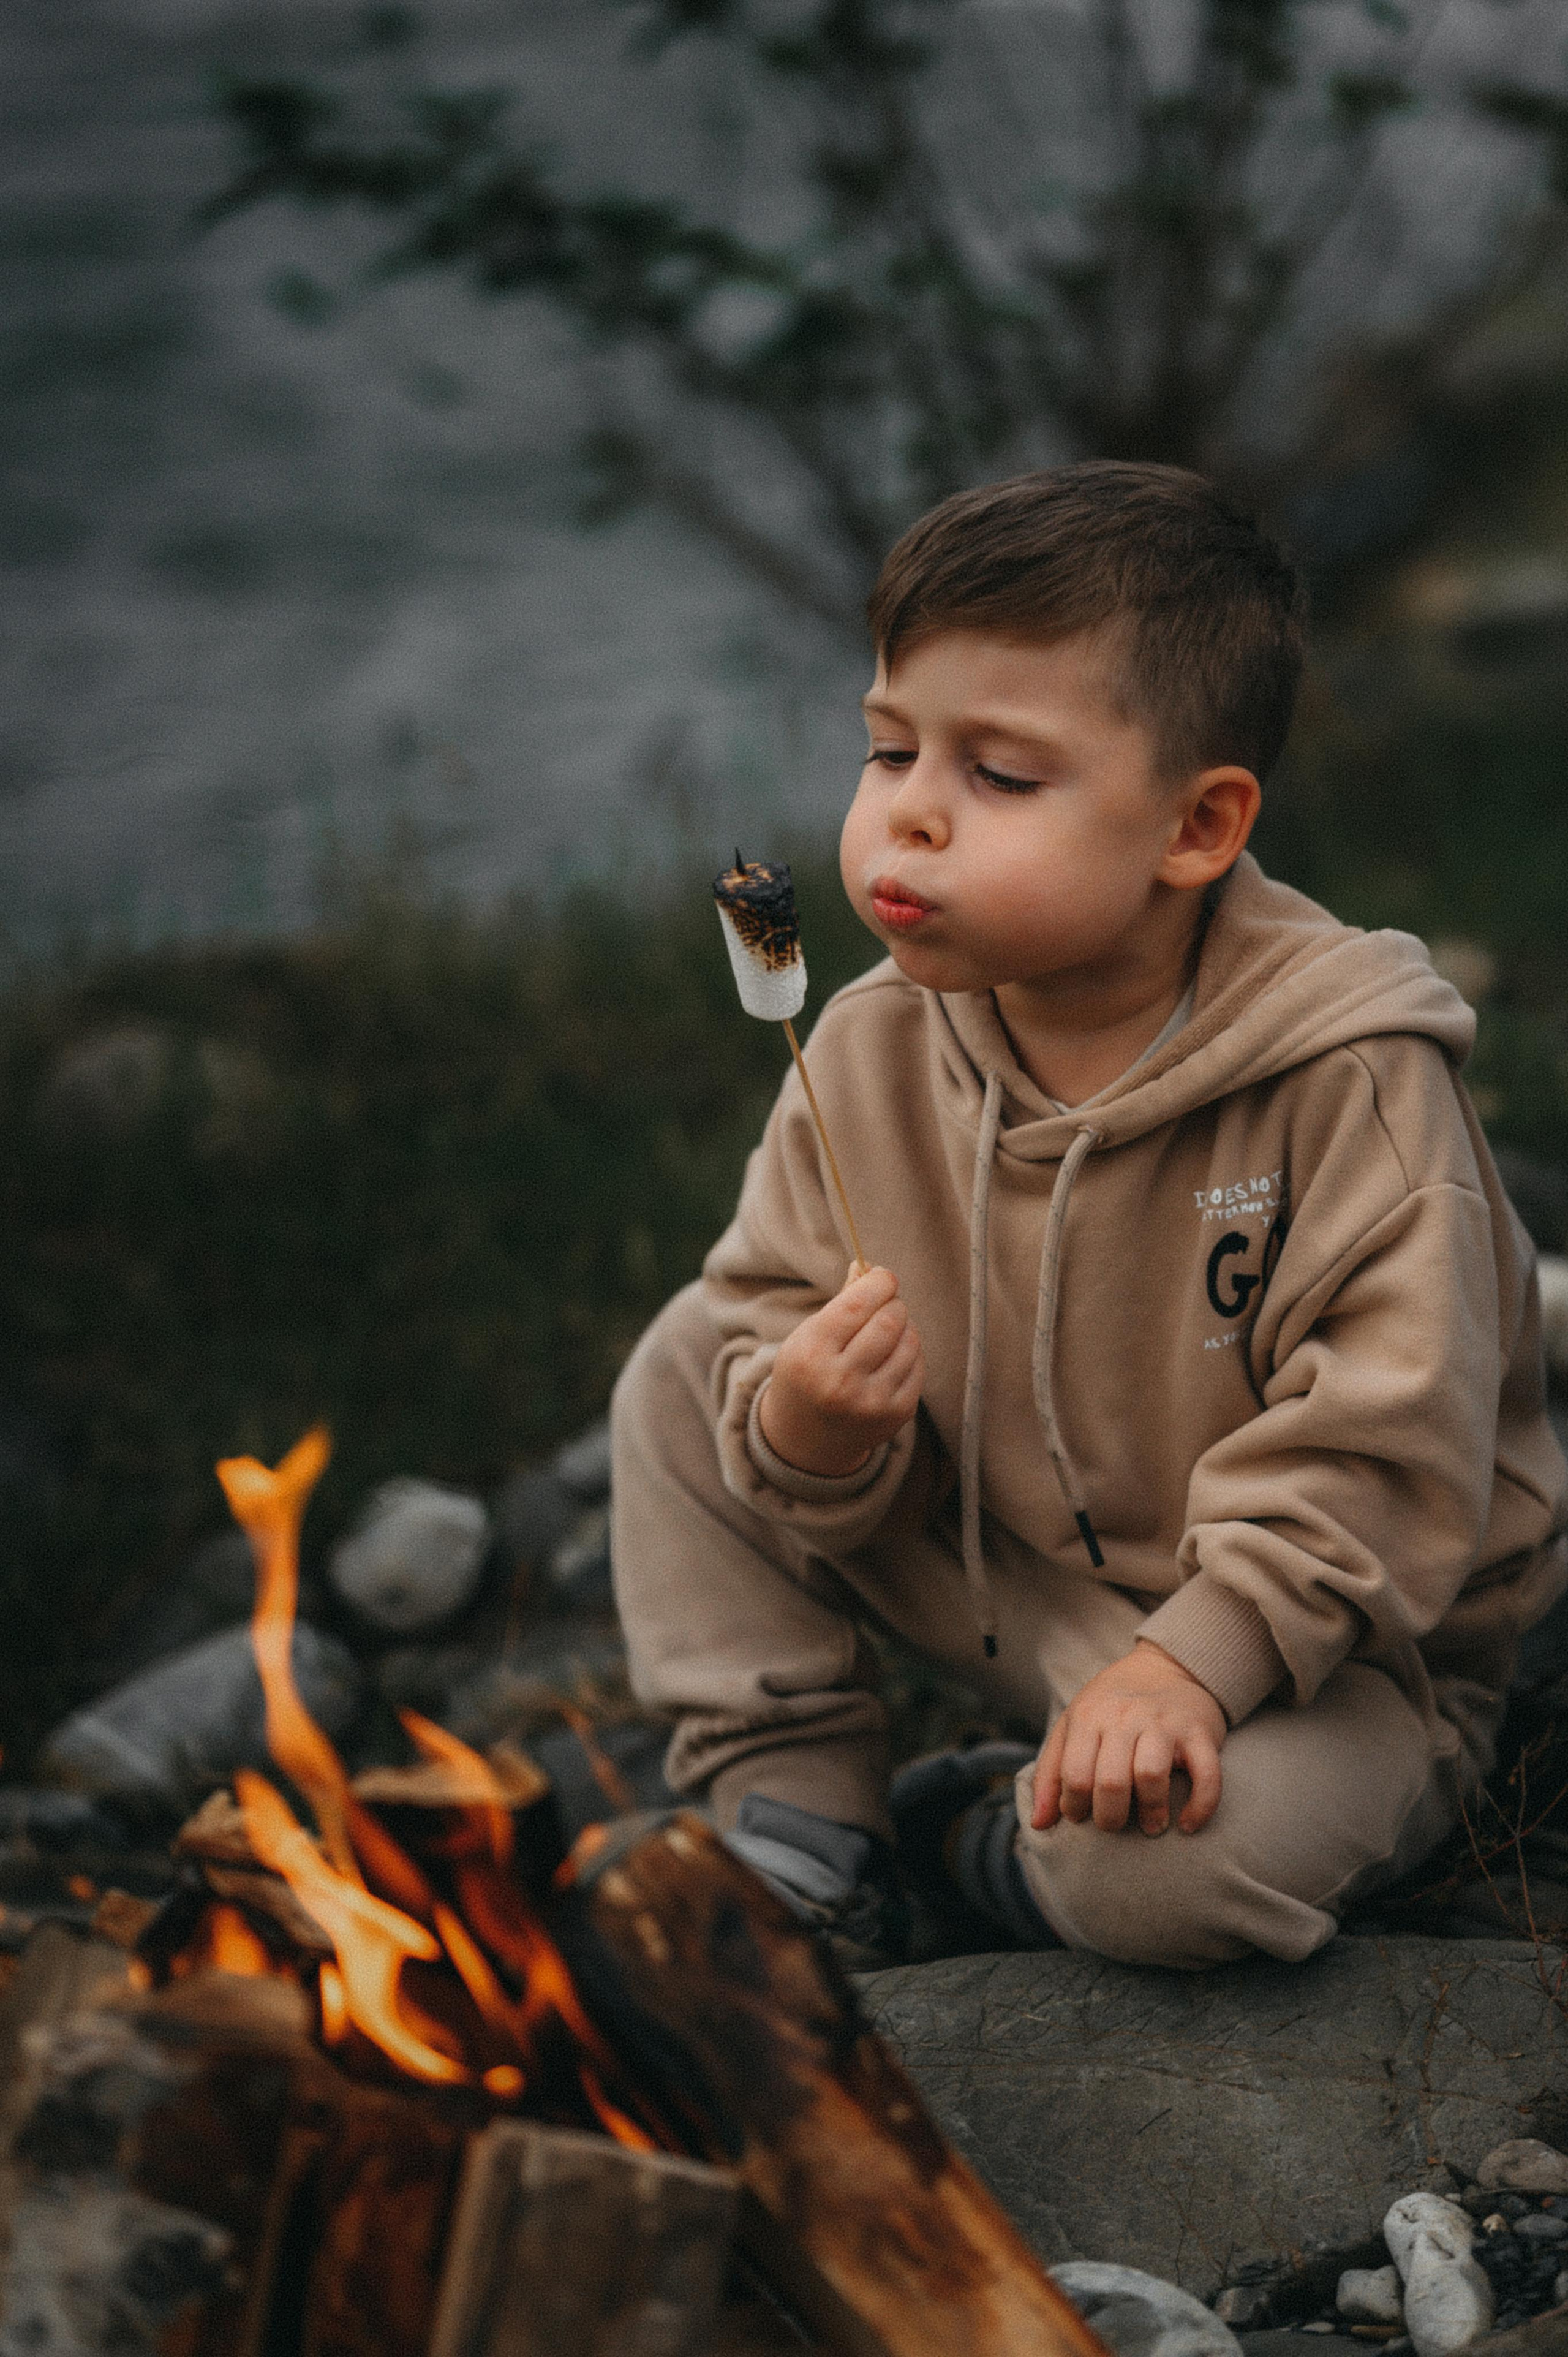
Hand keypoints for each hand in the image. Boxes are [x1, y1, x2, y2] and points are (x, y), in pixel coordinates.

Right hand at [758, 1265, 924, 1477]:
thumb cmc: (807, 1375)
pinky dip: (910, 1351)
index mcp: (811, 1355)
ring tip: (888, 1330)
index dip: (879, 1282)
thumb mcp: (808, 1337)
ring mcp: (871, 1402)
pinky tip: (893, 1354)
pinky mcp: (896, 1414)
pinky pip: (918, 1365)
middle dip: (893, 1303)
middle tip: (885, 1303)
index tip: (883, 1276)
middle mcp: (840, 1382)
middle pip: (889, 1320)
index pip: (857, 1305)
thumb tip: (869, 1267)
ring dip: (904, 1326)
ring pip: (910, 1341)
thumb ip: (842, 1302)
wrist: (806, 1440)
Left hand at [1030, 1642, 1225, 1836]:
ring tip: (1150, 1826)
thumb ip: (1051, 1772)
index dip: (1073, 1806)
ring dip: (1150, 1812)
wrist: (1169, 1666)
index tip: (1081, 1816)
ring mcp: (1165, 1724)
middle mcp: (1126, 1717)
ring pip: (1151, 1776)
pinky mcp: (1200, 1733)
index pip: (1074, 1775)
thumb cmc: (1113, 1706)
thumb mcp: (1073, 1725)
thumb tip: (1039, 1823)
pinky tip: (1188, 1824)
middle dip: (1109, 1817)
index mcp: (1090, 1716)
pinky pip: (1206, 1776)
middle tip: (1113, 1825)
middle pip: (1112, 1781)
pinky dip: (1200, 1806)